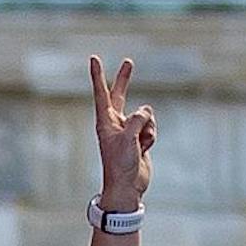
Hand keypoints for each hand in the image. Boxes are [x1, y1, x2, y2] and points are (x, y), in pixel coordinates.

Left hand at [90, 55, 153, 209]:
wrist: (128, 187)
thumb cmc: (121, 164)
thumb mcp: (128, 138)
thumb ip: (138, 119)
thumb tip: (146, 111)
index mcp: (105, 121)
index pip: (101, 93)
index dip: (98, 75)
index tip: (94, 58)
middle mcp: (116, 123)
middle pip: (120, 95)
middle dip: (124, 79)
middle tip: (128, 62)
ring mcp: (128, 130)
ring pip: (145, 115)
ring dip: (148, 127)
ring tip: (141, 143)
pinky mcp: (140, 138)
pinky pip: (151, 128)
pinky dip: (152, 136)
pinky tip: (145, 149)